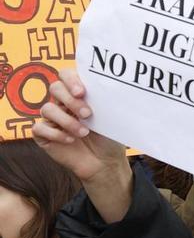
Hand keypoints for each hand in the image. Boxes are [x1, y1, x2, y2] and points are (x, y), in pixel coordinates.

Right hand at [33, 69, 133, 221]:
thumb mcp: (110, 116)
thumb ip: (102, 99)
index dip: (71, 80)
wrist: (106, 162)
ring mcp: (52, 119)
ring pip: (47, 108)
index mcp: (78, 93)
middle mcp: (62, 103)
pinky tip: (70, 140)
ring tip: (84, 132)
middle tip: (87, 114)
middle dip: (71, 100)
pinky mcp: (44, 135)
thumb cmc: (109, 137)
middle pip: (55, 88)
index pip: (66, 74)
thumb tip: (106, 85)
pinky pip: (39, 128)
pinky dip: (56, 134)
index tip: (82, 92)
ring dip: (67, 121)